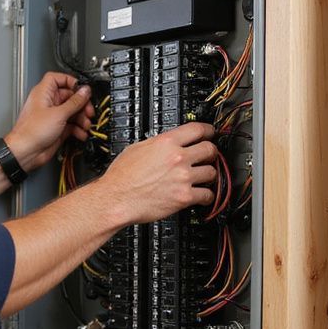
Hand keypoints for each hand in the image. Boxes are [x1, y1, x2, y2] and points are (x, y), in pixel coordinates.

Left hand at [4, 72, 93, 172]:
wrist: (25, 152)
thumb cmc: (32, 131)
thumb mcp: (59, 113)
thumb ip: (75, 102)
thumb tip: (85, 91)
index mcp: (44, 93)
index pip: (58, 79)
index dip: (71, 81)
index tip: (82, 89)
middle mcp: (48, 103)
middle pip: (70, 97)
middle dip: (82, 104)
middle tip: (89, 111)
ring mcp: (53, 116)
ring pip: (72, 112)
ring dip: (82, 118)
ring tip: (86, 125)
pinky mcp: (57, 129)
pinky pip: (71, 126)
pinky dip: (78, 129)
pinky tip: (81, 133)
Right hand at [101, 122, 217, 225]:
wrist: (115, 199)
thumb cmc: (121, 177)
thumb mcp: (136, 148)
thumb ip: (157, 144)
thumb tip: (166, 143)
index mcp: (166, 143)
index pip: (198, 129)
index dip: (208, 130)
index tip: (211, 133)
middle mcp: (178, 158)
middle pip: (210, 149)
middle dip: (211, 153)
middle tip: (209, 156)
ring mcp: (183, 177)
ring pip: (211, 172)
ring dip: (209, 175)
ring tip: (204, 178)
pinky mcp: (184, 197)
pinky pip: (207, 194)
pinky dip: (207, 196)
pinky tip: (202, 196)